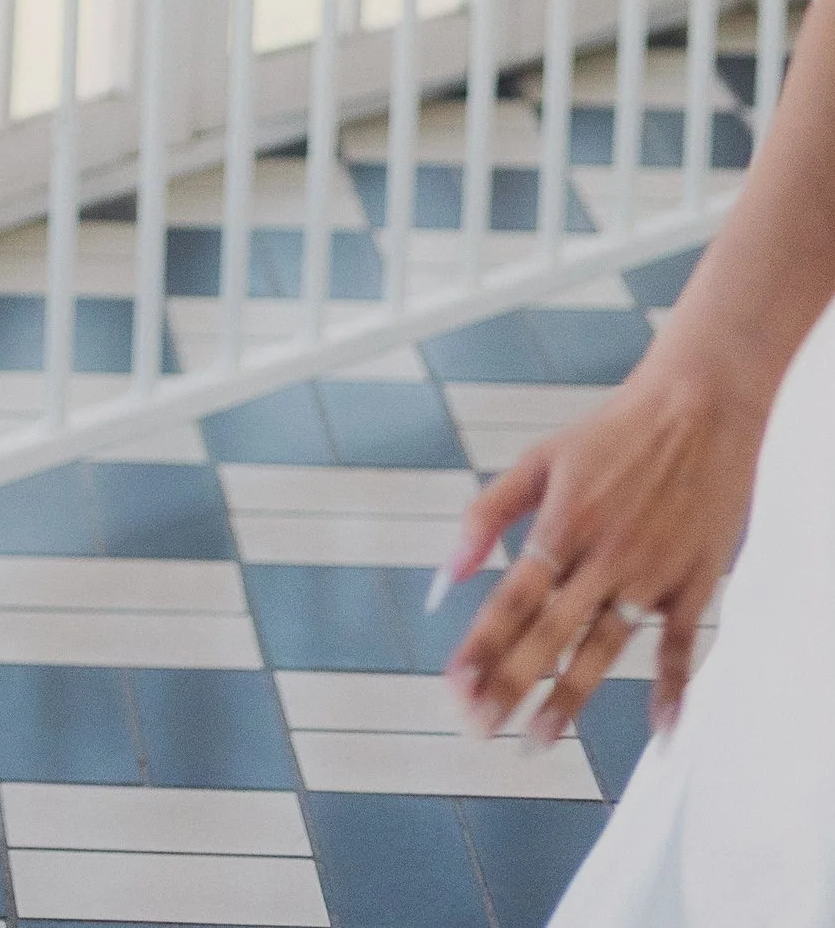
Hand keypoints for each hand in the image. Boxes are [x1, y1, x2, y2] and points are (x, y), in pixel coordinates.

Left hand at [439, 345, 763, 740]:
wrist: (698, 407)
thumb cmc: (613, 432)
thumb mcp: (540, 459)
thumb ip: (488, 512)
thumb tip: (448, 571)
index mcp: (562, 523)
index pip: (511, 599)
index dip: (480, 645)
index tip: (454, 686)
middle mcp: (602, 555)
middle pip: (549, 633)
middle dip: (511, 684)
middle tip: (480, 726)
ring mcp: (650, 574)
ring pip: (604, 648)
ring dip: (571, 698)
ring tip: (538, 739)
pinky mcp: (692, 583)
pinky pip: (680, 646)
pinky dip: (672, 689)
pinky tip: (660, 730)